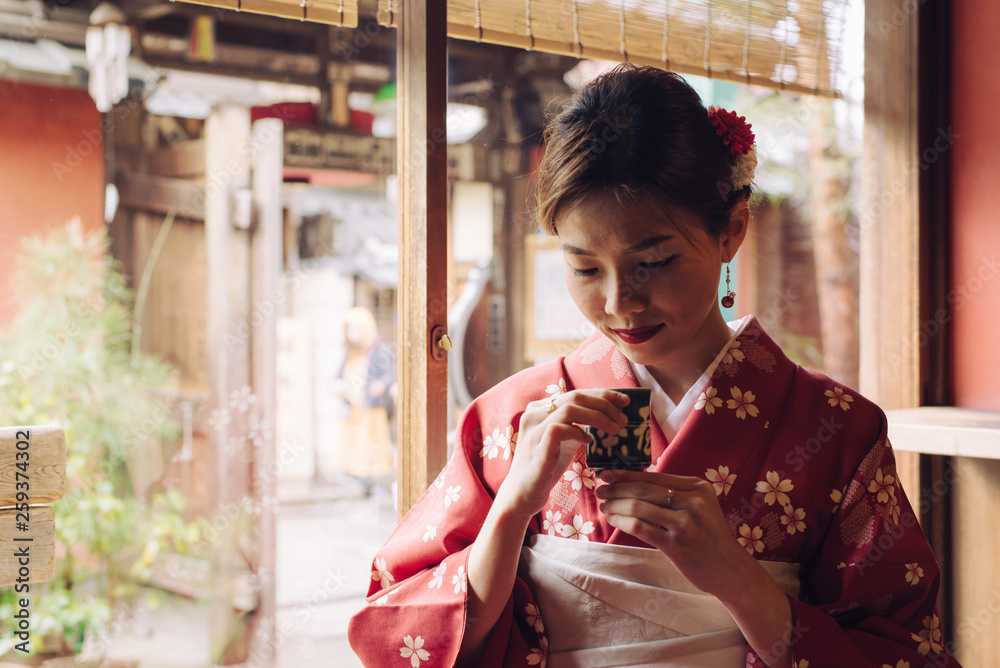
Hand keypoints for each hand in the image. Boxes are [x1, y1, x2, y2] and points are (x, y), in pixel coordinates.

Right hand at [495, 390, 629, 519]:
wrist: (522, 495)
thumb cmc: (545, 467)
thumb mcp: (563, 440)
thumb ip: (576, 425)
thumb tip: (606, 416)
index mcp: (539, 409)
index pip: (576, 393)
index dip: (602, 394)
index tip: (624, 401)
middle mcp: (533, 414)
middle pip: (575, 396)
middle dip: (605, 404)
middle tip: (624, 418)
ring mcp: (533, 430)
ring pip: (569, 409)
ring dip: (597, 417)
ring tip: (615, 429)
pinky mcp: (537, 447)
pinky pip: (560, 429)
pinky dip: (579, 432)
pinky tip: (589, 441)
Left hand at [594, 470, 758, 597]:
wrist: (729, 568)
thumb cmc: (708, 535)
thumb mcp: (699, 506)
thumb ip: (673, 493)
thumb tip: (632, 482)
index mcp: (698, 487)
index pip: (654, 476)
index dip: (626, 474)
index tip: (606, 473)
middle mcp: (693, 502)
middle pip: (644, 489)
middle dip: (616, 488)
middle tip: (600, 489)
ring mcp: (685, 524)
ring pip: (639, 508)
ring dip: (616, 505)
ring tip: (604, 506)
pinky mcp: (676, 545)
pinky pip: (640, 528)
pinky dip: (622, 522)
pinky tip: (613, 520)